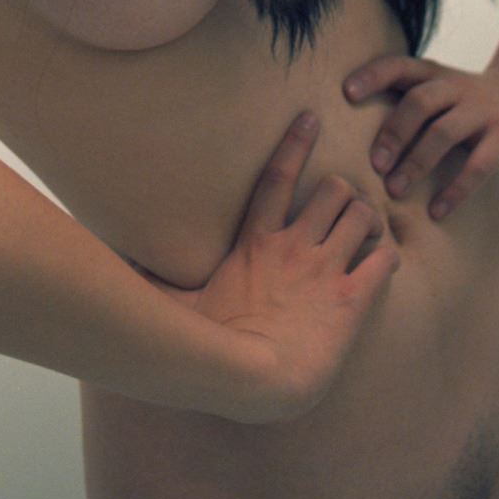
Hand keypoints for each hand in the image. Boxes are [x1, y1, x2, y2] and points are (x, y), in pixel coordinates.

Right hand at [148, 111, 398, 423]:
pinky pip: (386, 259)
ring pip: (363, 215)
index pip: (278, 176)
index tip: (312, 117)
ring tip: (365, 233)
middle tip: (341, 211)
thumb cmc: (208, 349)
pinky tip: (384, 262)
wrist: (253, 381)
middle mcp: (295, 247)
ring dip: (367, 221)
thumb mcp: (170, 306)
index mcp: (255, 243)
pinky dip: (389, 255)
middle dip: (342, 194)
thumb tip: (109, 262)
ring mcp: (325, 270)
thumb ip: (146, 279)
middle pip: (334, 190)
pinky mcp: (352, 299)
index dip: (296, 143)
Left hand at [342, 56, 498, 220]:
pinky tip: (437, 211)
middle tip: (374, 165)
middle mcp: (457, 87)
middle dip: (393, 132)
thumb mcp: (442, 90)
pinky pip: (479, 164)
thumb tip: (354, 137)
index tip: (346, 93)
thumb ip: (408, 102)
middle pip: (419, 101)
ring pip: (444, 132)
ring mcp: (484, 109)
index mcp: (435, 75)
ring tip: (395, 191)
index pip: (399, 65)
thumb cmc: (471, 102)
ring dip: (417, 163)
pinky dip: (456, 189)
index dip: (372, 75)